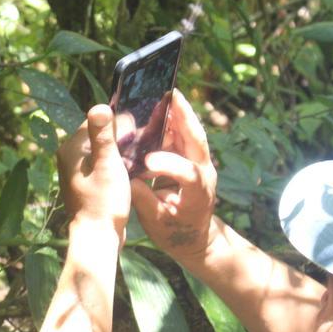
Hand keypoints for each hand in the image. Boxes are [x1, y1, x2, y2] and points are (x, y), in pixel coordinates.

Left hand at [58, 105, 130, 232]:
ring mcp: (75, 172)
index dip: (118, 123)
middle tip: (140, 143)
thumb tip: (99, 106)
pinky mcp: (84, 184)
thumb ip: (103, 135)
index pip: (96, 122)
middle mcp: (68, 158)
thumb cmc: (104, 201)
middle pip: (98, 136)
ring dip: (118, 151)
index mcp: (70, 149)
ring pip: (100, 151)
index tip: (137, 129)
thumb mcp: (107, 164)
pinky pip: (100, 165)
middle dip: (119, 137)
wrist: (98, 237)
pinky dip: (113, 164)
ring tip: (136, 158)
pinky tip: (128, 171)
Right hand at [130, 90, 217, 264]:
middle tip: (170, 94)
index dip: (169, 165)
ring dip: (177, 113)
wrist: (195, 238)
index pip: (189, 174)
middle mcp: (204, 173)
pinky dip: (172, 121)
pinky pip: (184, 136)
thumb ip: (144, 199)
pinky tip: (158, 108)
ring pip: (191, 132)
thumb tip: (128, 177)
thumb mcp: (157, 223)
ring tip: (162, 94)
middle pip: (197, 140)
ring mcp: (201, 164)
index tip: (147, 162)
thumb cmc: (175, 233)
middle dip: (183, 116)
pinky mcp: (193, 159)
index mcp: (198, 193)